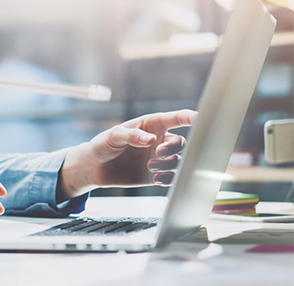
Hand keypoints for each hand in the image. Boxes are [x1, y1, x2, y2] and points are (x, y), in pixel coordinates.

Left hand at [57, 110, 196, 201]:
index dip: (190, 117)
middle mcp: (158, 141)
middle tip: (157, 153)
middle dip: (172, 148)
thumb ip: (132, 136)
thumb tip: (151, 140)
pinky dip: (168, 179)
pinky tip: (157, 179)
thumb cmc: (103, 144)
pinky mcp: (155, 175)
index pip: (176, 118)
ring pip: (177, 161)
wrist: (94, 167)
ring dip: (167, 164)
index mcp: (151, 125)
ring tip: (150, 167)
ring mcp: (158, 159)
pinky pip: (171, 178)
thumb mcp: (114, 135)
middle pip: (181, 143)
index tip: (201, 118)